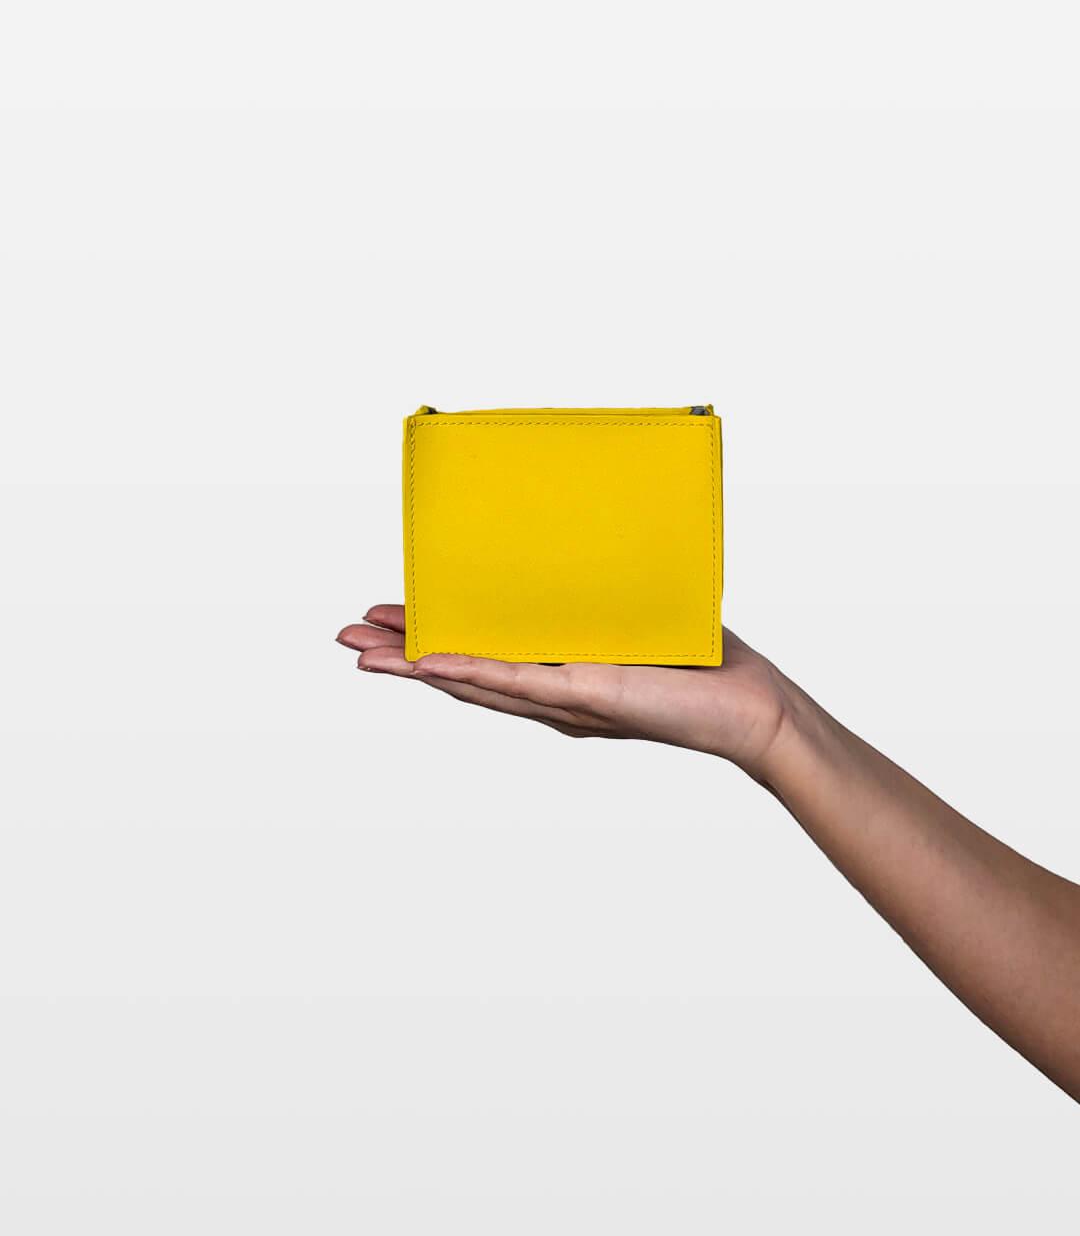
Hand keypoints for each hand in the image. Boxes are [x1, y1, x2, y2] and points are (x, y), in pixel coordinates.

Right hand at [336, 604, 789, 775]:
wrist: (748, 705)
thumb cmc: (699, 660)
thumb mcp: (633, 611)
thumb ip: (595, 586)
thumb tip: (568, 531)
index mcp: (553, 674)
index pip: (478, 655)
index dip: (426, 640)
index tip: (385, 618)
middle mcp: (549, 693)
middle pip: (458, 673)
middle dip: (398, 657)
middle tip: (344, 639)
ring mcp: (563, 697)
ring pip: (472, 681)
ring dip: (413, 667)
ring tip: (361, 654)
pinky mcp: (588, 694)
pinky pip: (517, 681)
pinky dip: (468, 671)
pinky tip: (425, 663)